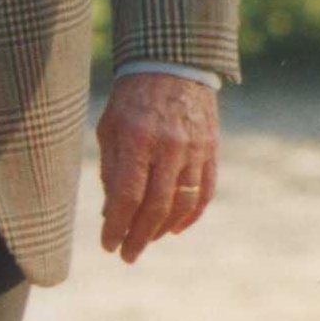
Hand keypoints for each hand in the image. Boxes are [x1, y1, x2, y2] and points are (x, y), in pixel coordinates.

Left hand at [97, 75, 220, 264]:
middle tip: (127, 255)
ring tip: (146, 241)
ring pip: (182, 204)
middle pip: (156, 207)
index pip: (127, 196)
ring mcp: (194, 150)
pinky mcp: (211, 150)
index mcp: (137, 139)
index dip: (117, 226)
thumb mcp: (110, 129)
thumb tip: (111, 214)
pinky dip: (191, 216)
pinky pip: (204, 192)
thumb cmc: (132, 99)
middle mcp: (169, 146)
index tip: (108, 245)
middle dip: (139, 237)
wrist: (173, 65)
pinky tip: (175, 229)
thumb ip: (111, 170)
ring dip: (163, 230)